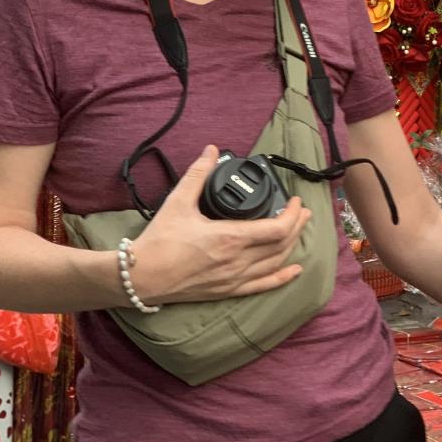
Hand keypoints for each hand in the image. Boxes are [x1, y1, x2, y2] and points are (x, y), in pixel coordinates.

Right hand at [130, 145, 308, 304]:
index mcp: (230, 238)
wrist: (140, 277)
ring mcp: (234, 278)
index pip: (277, 227)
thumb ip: (198, 174)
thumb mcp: (178, 202)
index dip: (292, 213)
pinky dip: (282, 277)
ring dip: (292, 245)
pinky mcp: (227, 291)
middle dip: (296, 225)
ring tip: (299, 230)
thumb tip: (210, 151)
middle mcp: (237, 260)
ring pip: (276, 262)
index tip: (294, 201)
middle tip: (301, 211)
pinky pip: (263, 286)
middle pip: (282, 244)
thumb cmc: (158, 243)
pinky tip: (294, 271)